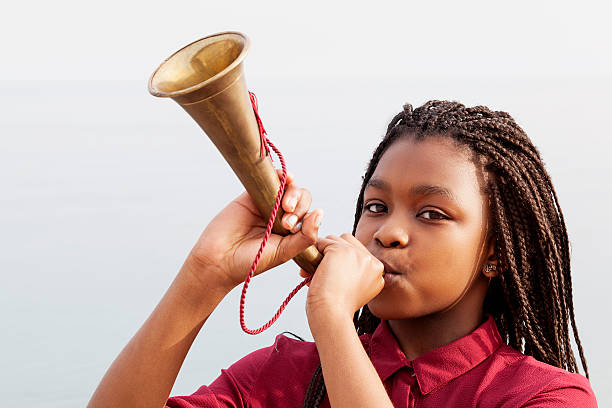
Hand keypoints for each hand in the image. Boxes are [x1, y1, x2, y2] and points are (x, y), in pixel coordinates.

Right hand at [187, 170, 322, 289]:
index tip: (292, 229)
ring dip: (293, 192)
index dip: (307, 216)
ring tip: (284, 206)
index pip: (309, 214)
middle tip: (286, 222)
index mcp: (292, 231)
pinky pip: (270, 179)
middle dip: (300, 206)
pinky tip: (285, 178)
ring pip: (289, 187)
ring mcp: (267, 204)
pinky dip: (280, 175)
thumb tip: (320, 212)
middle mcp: (281, 216)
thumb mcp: (284, 252)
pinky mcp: (251, 194)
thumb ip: (306, 236)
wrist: (219, 259)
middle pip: (302, 198)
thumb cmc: (251, 261)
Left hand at [303, 234, 383, 325]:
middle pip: (348, 241)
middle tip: (321, 271)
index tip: (333, 274)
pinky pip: (323, 242)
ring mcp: (357, 253)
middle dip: (332, 252)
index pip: (358, 252)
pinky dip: (314, 253)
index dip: (342, 260)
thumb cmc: (338, 308)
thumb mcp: (355, 289)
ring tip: (315, 271)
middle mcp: (371, 260)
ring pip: (335, 239)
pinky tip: (312, 269)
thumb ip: (353, 272)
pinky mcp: (341, 250)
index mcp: (378, 270)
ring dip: (322, 251)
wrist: (332, 314)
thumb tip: (334, 259)